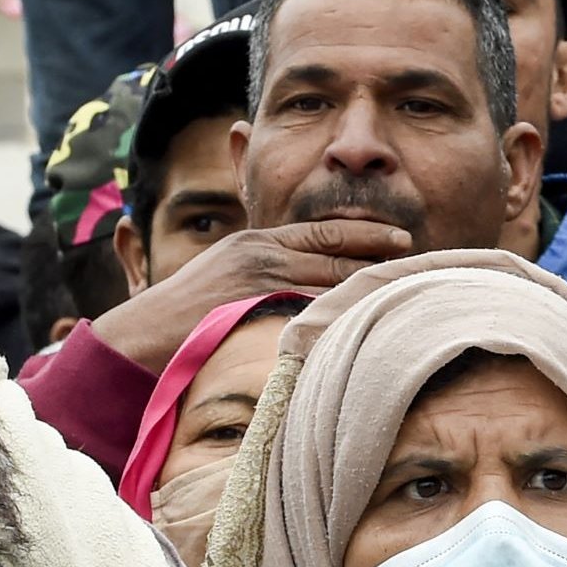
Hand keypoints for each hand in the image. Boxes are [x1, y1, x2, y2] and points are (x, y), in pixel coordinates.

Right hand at [90, 220, 413, 369]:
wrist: (143, 334)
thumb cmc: (189, 313)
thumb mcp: (229, 274)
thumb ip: (269, 270)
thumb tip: (309, 281)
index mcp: (257, 242)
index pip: (324, 232)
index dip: (366, 234)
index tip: (402, 237)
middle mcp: (260, 253)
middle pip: (335, 254)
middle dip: (379, 258)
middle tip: (422, 263)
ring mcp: (257, 281)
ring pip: (329, 281)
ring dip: (369, 287)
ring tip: (409, 290)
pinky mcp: (253, 307)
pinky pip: (309, 312)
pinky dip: (340, 314)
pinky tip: (372, 321)